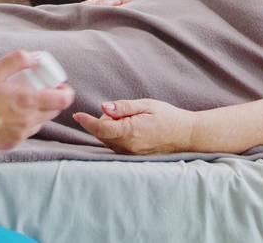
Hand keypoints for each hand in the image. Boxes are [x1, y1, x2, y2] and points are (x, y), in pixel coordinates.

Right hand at [0, 50, 73, 149]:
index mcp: (28, 101)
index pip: (63, 100)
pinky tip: (12, 116)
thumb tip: (38, 58)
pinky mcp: (11, 144)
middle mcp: (28, 120)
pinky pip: (27, 132)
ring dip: (40, 112)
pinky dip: (25, 123)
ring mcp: (20, 134)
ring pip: (42, 122)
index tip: (59, 85)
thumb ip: (18, 59)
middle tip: (41, 90)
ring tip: (24, 102)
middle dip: (53, 100)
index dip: (66, 91)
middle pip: (55, 111)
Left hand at [74, 98, 195, 154]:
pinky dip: (115, 135)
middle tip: (121, 111)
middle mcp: (128, 146)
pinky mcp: (131, 157)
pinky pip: (114, 145)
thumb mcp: (146, 105)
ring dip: (109, 128)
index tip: (77, 115)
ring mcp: (129, 154)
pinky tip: (129, 128)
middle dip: (103, 120)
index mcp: (131, 132)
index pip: (101, 127)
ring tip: (130, 119)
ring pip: (107, 139)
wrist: (185, 134)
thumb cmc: (167, 116)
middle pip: (101, 133)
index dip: (87, 121)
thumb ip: (123, 107)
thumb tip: (103, 107)